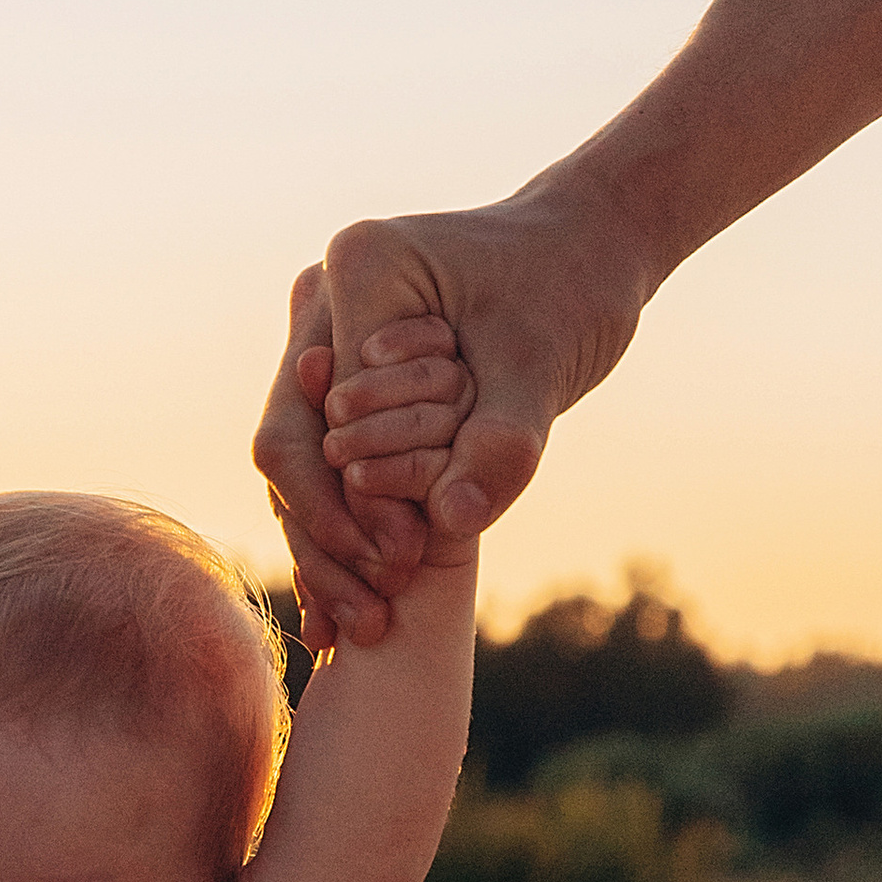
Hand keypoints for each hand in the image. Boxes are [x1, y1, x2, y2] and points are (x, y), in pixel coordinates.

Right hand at [250, 185, 652, 643]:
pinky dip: (344, 538)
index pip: (313, 413)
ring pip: (303, 471)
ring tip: (365, 627)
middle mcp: (324, 308)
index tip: (404, 558)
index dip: (347, 501)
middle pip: (292, 447)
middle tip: (374, 613)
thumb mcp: (544, 362)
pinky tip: (348, 616)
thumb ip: (502, 439)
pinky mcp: (348, 388)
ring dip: (330, 551)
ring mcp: (328, 348)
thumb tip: (452, 522)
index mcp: (357, 273)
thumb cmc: (574, 287)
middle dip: (329, 537)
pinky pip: (330, 472)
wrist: (590, 254)